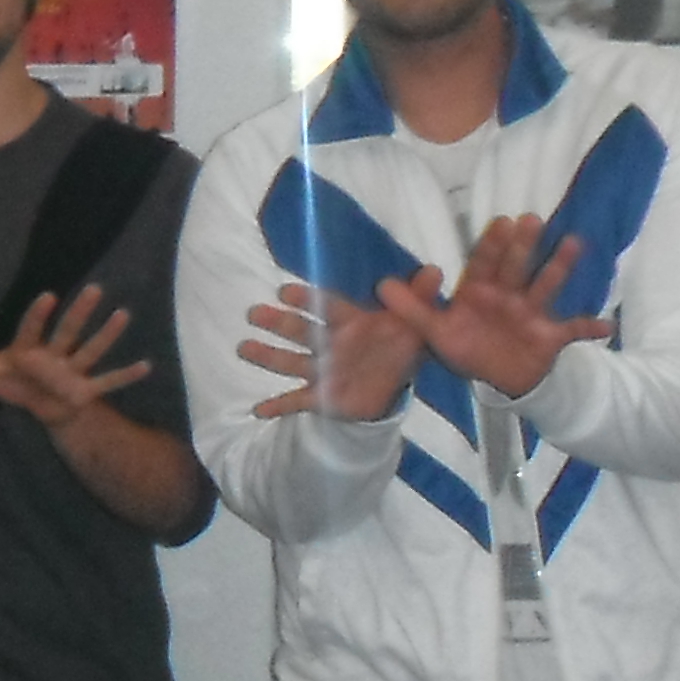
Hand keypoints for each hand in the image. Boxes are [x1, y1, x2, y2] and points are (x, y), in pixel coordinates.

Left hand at [0, 283, 149, 427]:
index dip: (38, 316)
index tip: (48, 296)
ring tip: (123, 314)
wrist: (43, 406)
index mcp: (29, 350)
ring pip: (91, 350)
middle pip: (68, 332)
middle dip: (80, 313)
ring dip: (107, 335)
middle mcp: (54, 356)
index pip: (32, 330)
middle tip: (95, 288)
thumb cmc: (15, 382)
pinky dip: (125, 376)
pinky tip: (147, 365)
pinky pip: (108, 383)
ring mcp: (73, 372)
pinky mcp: (86, 390)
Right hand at [237, 279, 418, 422]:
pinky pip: (298, 400)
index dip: (307, 300)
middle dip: (278, 323)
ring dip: (268, 356)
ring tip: (244, 348)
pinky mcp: (322, 395)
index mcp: (349, 323)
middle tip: (254, 313)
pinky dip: (279, 406)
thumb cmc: (396, 344)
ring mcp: (322, 370)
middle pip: (301, 331)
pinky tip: (258, 410)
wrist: (393, 380)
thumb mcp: (412, 323)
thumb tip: (435, 270)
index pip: (326, 307)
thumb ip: (418, 298)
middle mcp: (330, 343)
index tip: (285, 292)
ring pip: (291, 361)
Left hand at [373, 216, 614, 398]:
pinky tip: (607, 325)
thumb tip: (381, 285)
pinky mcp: (551, 335)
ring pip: (547, 286)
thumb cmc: (468, 348)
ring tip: (575, 243)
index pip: (484, 264)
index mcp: (480, 291)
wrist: (498, 380)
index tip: (501, 222)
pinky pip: (573, 330)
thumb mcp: (436, 333)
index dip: (491, 245)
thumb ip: (412, 310)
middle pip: (516, 267)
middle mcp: (508, 295)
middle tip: (532, 219)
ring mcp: (532, 313)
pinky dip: (590, 328)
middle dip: (524, 246)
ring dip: (560, 267)